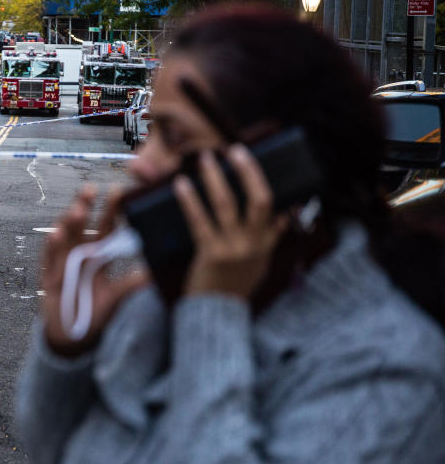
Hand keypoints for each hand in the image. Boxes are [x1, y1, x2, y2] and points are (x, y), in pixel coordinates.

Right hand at [40, 186, 148, 356]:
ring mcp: (62, 261)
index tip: (119, 191)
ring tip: (77, 209)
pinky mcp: (49, 274)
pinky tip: (56, 234)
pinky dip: (52, 245)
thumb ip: (129, 286)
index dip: (111, 210)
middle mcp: (79, 252)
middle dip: (85, 205)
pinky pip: (49, 257)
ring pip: (64, 235)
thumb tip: (153, 275)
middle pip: (82, 223)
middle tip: (91, 188)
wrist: (72, 337)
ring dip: (69, 221)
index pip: (106, 227)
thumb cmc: (94, 313)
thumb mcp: (114, 299)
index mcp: (98, 254)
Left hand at [174, 145, 288, 299]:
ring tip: (205, 158)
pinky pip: (199, 220)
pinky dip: (190, 200)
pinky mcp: (210, 254)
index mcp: (267, 244)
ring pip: (226, 204)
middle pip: (259, 199)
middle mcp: (254, 244)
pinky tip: (181, 185)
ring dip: (215, 177)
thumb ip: (269, 237)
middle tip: (236, 150)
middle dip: (248, 171)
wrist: (217, 313)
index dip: (271, 182)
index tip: (261, 159)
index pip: (278, 207)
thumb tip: (283, 213)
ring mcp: (233, 248)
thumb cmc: (234, 285)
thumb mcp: (261, 262)